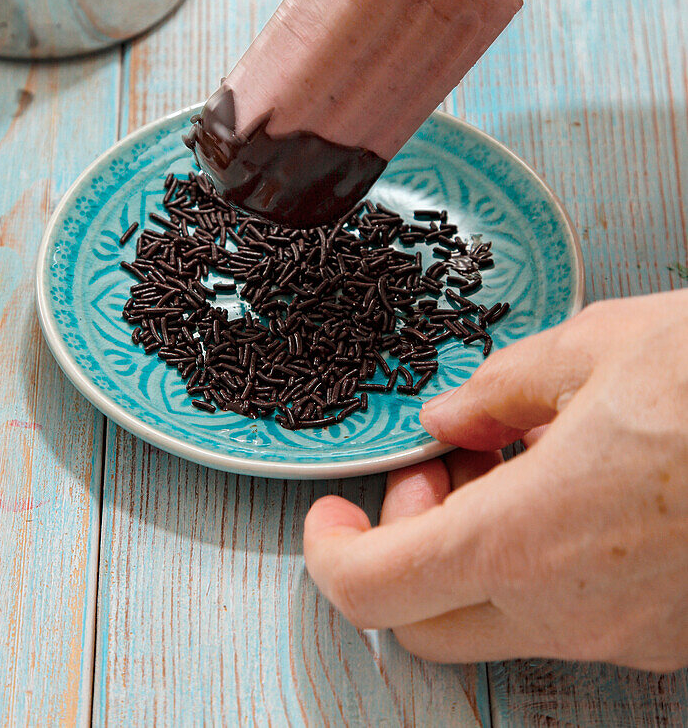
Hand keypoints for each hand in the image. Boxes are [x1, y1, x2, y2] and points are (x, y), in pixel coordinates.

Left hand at [304, 290, 687, 668]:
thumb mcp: (597, 347)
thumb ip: (501, 389)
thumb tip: (449, 417)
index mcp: (526, 537)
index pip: (377, 590)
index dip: (330, 553)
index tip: (330, 510)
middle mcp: (567, 609)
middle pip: (425, 621)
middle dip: (404, 547)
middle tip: (439, 467)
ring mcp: (623, 637)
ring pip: (495, 623)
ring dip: (471, 552)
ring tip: (515, 458)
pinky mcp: (666, 636)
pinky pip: (568, 617)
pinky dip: (537, 564)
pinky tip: (574, 487)